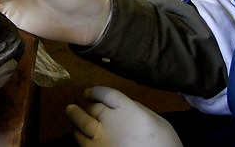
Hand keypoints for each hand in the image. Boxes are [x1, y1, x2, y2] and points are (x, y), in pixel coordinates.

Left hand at [66, 86, 181, 146]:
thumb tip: (123, 105)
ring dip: (74, 118)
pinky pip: (82, 144)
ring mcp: (102, 140)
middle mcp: (111, 122)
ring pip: (82, 125)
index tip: (89, 92)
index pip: (106, 94)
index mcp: (128, 110)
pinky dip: (78, 136)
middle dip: (84, 106)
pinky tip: (77, 133)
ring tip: (70, 113)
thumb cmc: (164, 144)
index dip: (95, 92)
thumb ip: (136, 109)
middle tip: (75, 104)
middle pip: (92, 109)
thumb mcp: (156, 120)